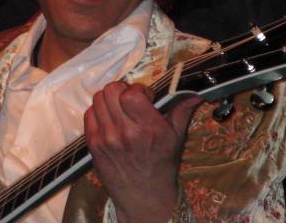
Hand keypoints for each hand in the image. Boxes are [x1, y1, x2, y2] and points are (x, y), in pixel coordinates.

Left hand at [84, 82, 201, 222]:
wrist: (143, 196)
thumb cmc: (161, 164)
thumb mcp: (176, 137)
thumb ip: (182, 110)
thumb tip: (196, 91)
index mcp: (149, 129)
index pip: (131, 94)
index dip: (137, 89)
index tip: (144, 97)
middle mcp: (125, 132)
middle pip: (111, 91)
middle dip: (121, 90)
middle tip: (129, 100)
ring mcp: (106, 138)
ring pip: (98, 99)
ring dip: (109, 99)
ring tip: (119, 109)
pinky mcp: (93, 144)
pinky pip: (89, 113)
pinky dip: (98, 111)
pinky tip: (109, 119)